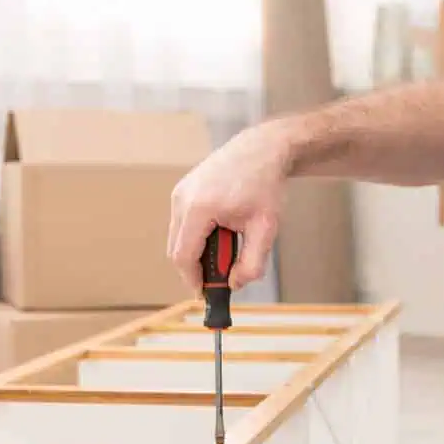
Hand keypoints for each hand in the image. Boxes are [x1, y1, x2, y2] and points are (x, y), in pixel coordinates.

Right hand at [168, 122, 290, 292]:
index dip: (193, 280)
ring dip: (198, 251)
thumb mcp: (266, 228)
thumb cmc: (265, 185)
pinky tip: (221, 234)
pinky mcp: (183, 189)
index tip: (206, 294)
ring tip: (227, 249)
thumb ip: (252, 263)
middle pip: (177, 249)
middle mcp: (183, 198)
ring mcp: (180, 192)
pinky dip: (197, 236)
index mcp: (199, 208)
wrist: (262, 150)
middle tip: (220, 277)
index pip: (184, 257)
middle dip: (196, 268)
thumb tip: (234, 285)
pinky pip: (182, 223)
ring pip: (178, 237)